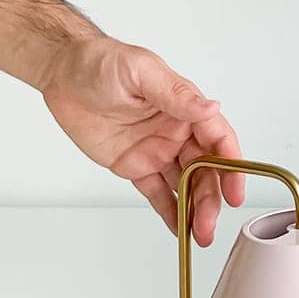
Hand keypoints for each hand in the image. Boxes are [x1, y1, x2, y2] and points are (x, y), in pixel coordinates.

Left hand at [41, 33, 243, 244]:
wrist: (64, 75)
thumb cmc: (103, 62)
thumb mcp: (142, 72)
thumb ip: (176, 94)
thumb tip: (211, 106)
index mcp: (185, 107)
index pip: (218, 138)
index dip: (231, 164)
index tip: (235, 190)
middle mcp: (177, 131)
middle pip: (205, 169)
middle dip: (211, 198)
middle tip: (209, 224)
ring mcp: (157, 150)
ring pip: (185, 185)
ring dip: (196, 209)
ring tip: (200, 235)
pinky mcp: (134, 165)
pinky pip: (156, 192)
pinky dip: (170, 211)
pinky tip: (180, 230)